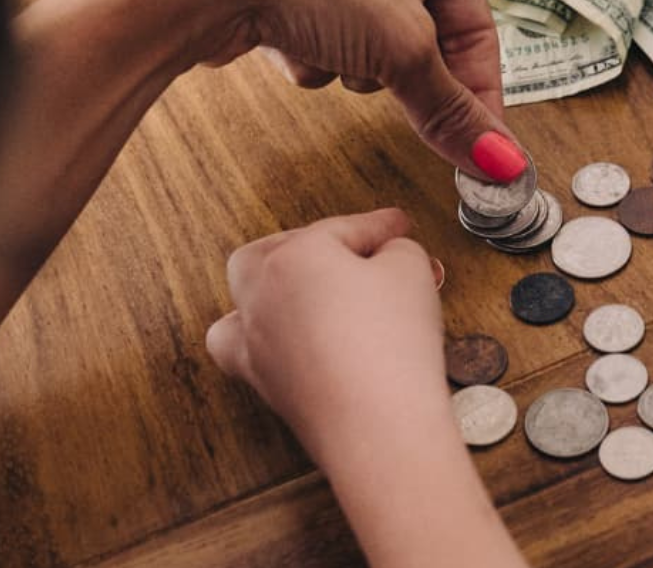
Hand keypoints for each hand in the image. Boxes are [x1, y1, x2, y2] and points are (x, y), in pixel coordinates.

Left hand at [133, 0, 524, 179]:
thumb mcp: (404, 53)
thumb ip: (454, 113)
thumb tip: (503, 164)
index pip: (477, 28)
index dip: (480, 96)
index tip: (487, 153)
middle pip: (425, 41)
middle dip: (400, 71)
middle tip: (393, 89)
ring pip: (374, 47)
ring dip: (354, 66)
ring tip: (327, 46)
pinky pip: (328, 40)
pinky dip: (314, 56)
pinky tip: (287, 42)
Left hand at [206, 211, 530, 567]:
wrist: (378, 425)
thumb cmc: (391, 345)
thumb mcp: (411, 270)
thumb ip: (398, 249)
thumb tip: (388, 256)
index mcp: (294, 257)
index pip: (342, 229)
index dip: (379, 226)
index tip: (397, 226)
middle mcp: (261, 295)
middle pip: (271, 252)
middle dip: (308, 244)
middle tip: (350, 251)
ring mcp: (254, 342)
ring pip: (240, 298)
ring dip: (269, 286)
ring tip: (302, 288)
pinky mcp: (263, 383)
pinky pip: (242, 348)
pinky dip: (259, 337)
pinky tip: (288, 339)